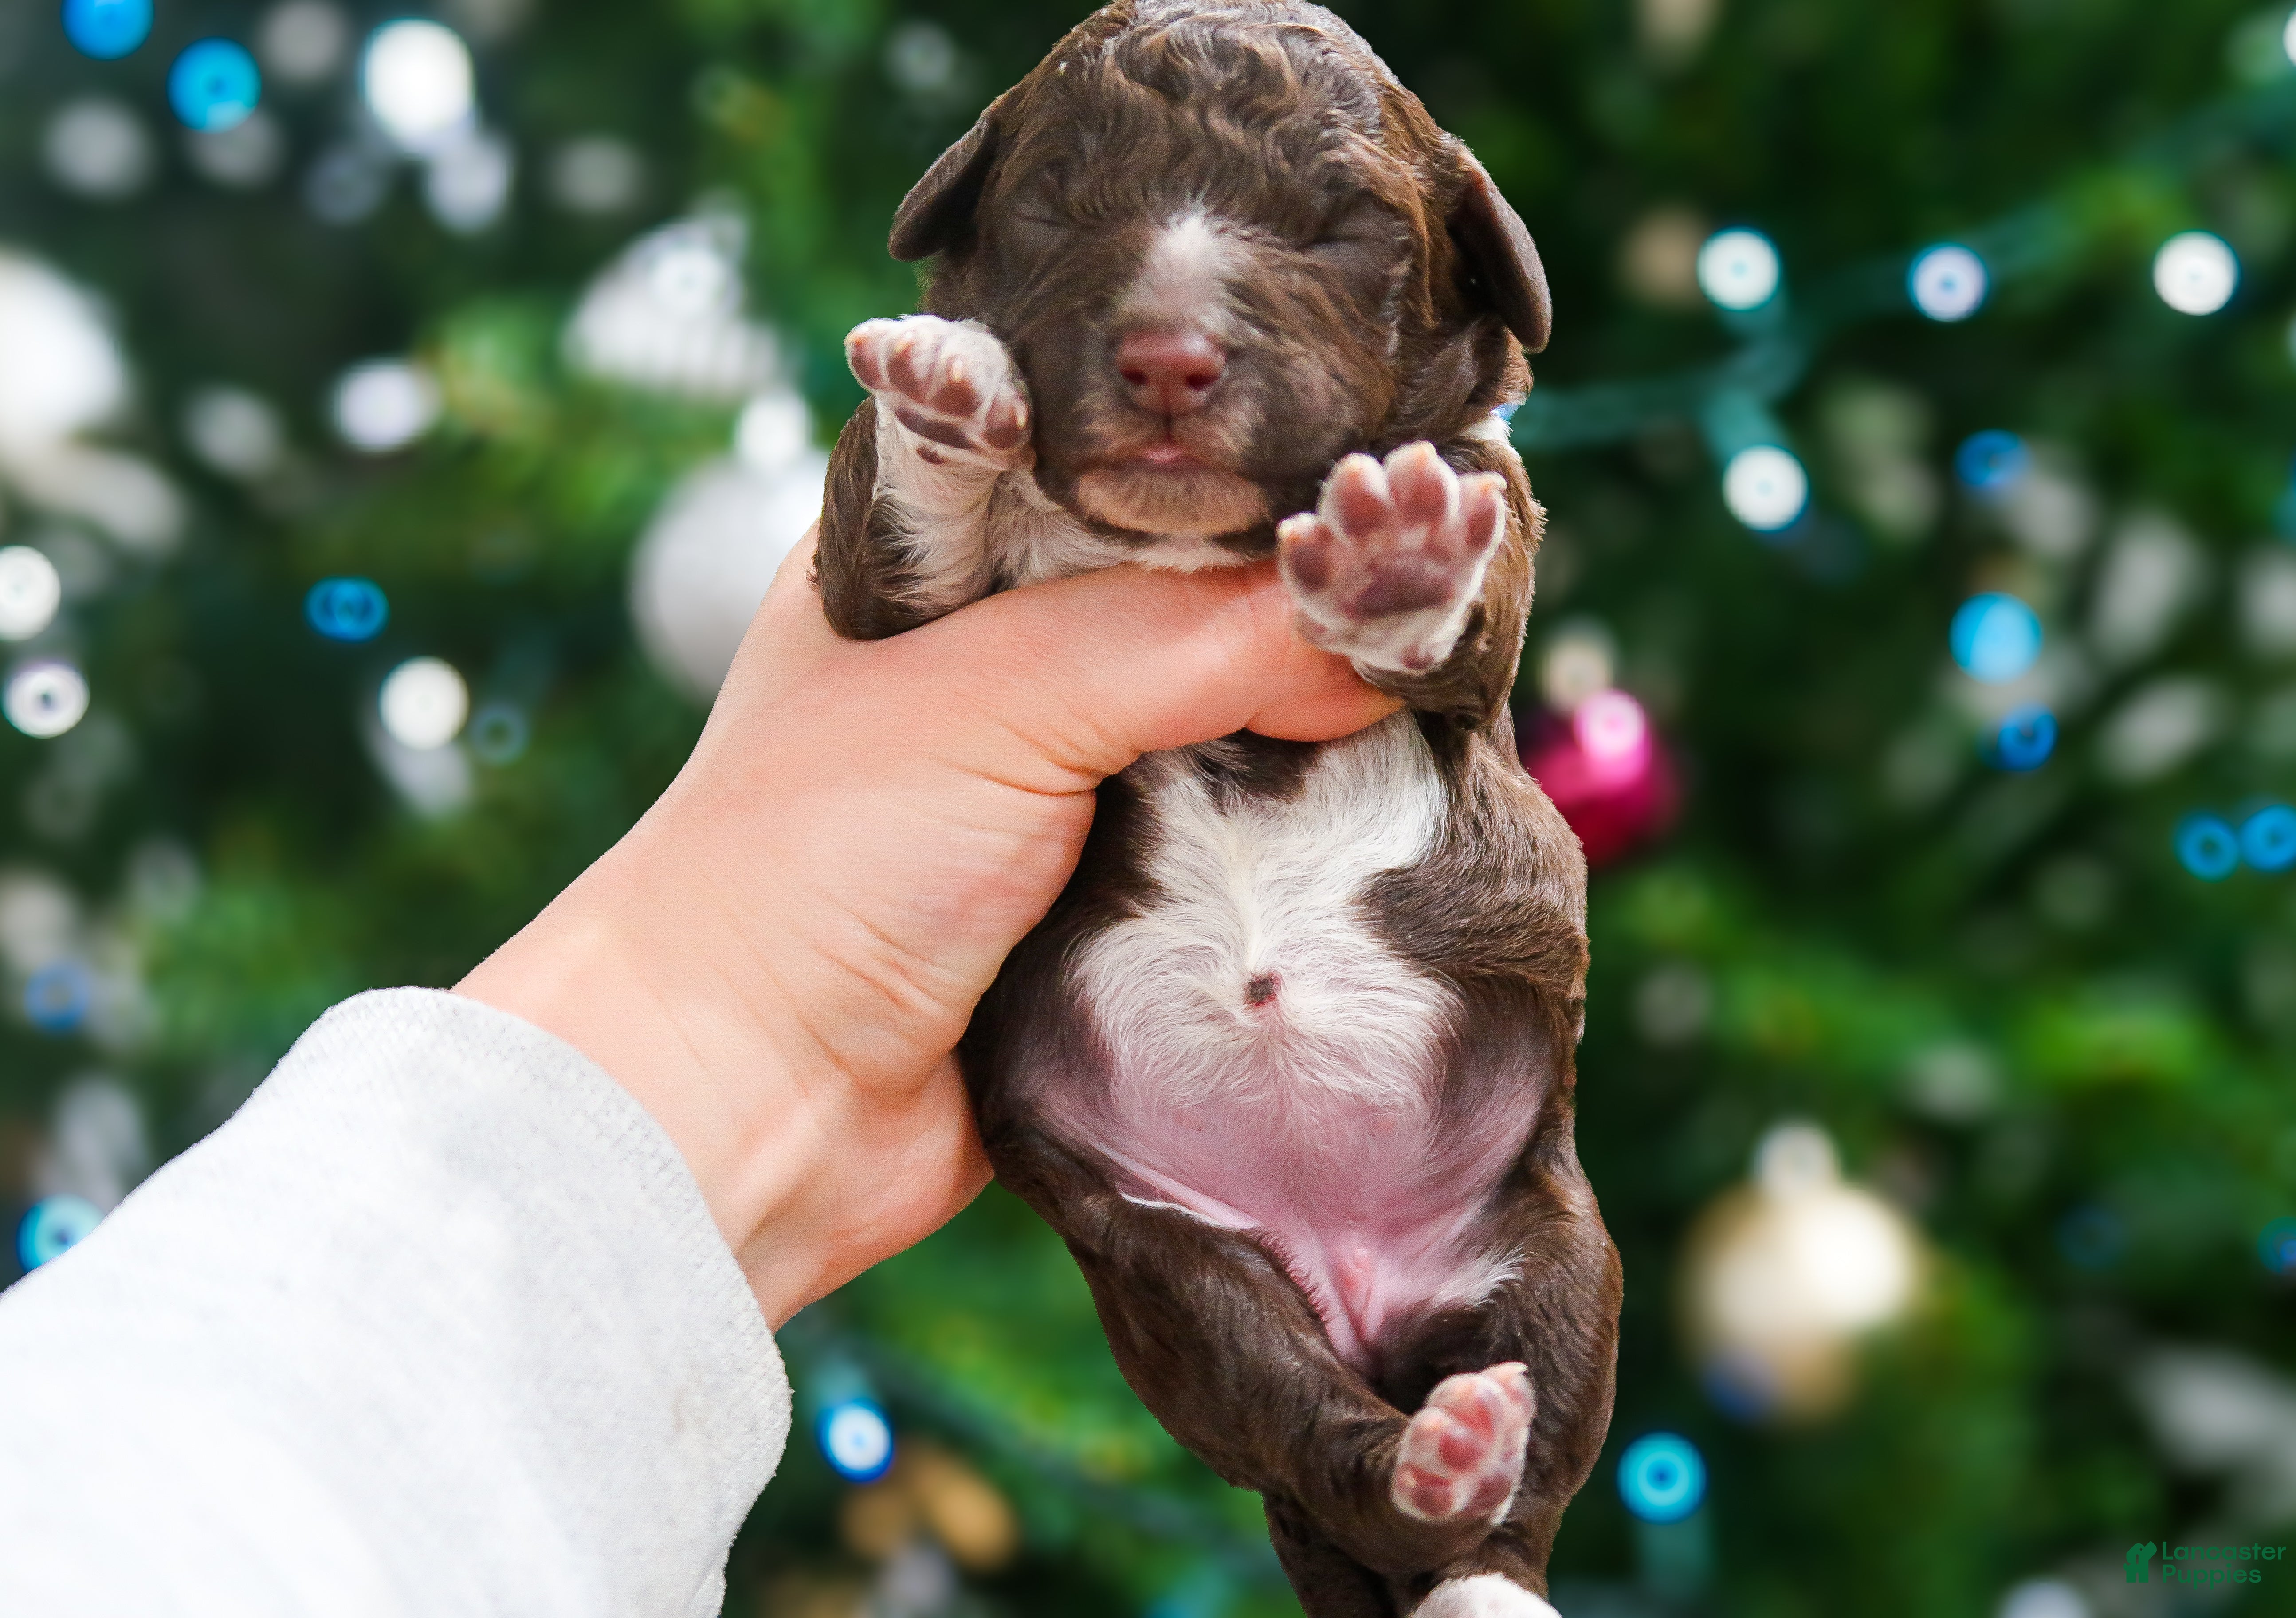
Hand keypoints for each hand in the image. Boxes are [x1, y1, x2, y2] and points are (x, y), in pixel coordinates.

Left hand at [458, 531, 1398, 1326]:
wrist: (747, 1109)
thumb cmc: (816, 866)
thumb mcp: (1004, 695)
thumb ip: (1194, 640)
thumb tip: (1377, 640)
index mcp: (936, 558)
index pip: (1127, 468)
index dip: (1248, 467)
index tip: (1378, 473)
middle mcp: (997, 659)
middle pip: (1193, 596)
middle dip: (1301, 602)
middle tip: (1430, 580)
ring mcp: (1053, 786)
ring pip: (1226, 725)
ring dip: (1310, 728)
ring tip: (1427, 688)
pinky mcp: (1101, 902)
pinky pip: (1228, 850)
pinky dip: (1292, 840)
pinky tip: (1382, 808)